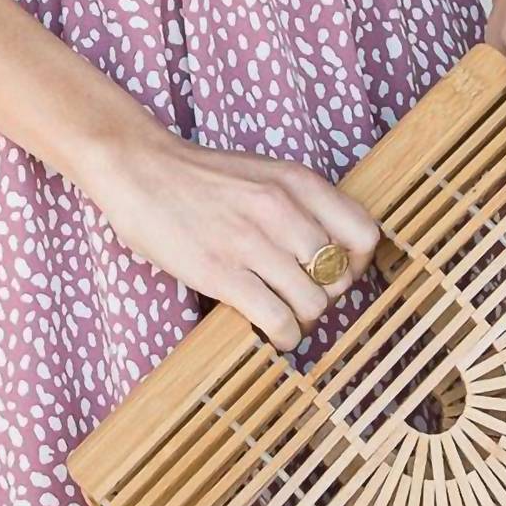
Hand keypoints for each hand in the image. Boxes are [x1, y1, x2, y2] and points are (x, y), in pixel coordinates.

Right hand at [84, 130, 383, 351]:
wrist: (140, 169)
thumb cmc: (202, 177)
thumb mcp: (265, 173)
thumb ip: (302, 204)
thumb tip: (334, 253)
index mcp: (299, 183)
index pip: (365, 235)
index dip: (357, 263)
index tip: (335, 271)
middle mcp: (282, 210)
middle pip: (340, 278)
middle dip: (325, 294)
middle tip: (299, 294)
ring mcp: (252, 242)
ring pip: (314, 304)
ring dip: (302, 318)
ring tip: (282, 313)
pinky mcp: (221, 273)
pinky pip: (278, 320)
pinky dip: (282, 335)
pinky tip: (270, 330)